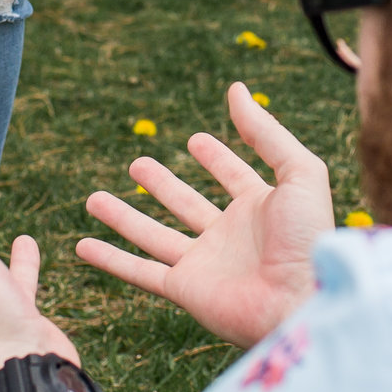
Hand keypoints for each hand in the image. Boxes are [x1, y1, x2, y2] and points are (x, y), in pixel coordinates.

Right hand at [76, 83, 333, 347]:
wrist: (300, 302)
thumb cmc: (307, 239)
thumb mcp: (299, 172)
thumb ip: (267, 132)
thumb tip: (236, 90)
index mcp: (262, 208)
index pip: (233, 175)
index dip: (217, 158)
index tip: (196, 139)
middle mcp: (230, 235)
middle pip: (186, 204)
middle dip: (163, 184)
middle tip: (138, 163)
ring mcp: (205, 263)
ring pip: (154, 235)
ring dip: (125, 217)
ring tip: (94, 197)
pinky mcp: (185, 289)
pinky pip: (140, 271)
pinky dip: (110, 259)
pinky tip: (83, 244)